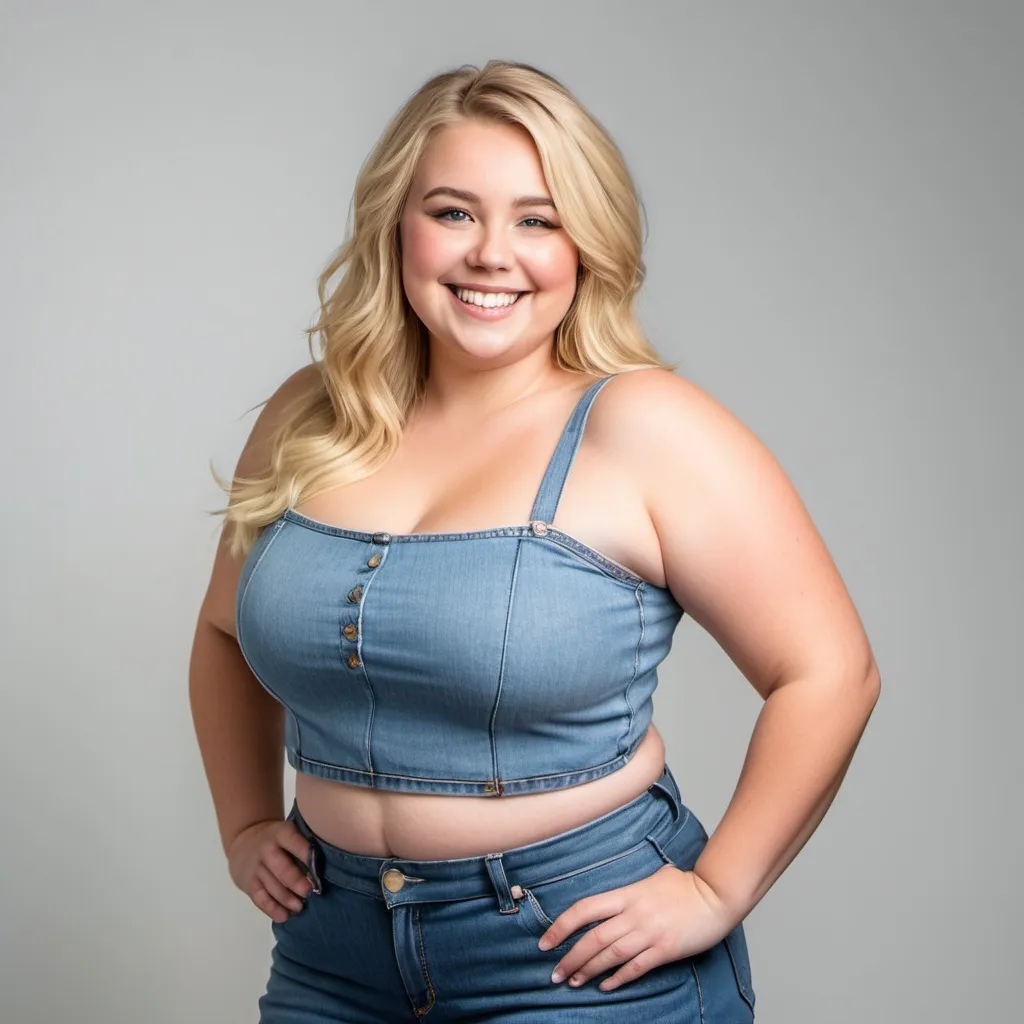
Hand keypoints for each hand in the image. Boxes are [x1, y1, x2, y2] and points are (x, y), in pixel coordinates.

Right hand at [227, 818, 314, 923]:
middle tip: (309, 892)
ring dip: (285, 898)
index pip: (293, 841)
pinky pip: (259, 898)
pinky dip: (271, 909)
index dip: (305, 853)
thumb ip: (305, 845)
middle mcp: (267, 849)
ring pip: (270, 885)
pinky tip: (284, 916)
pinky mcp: (249, 883)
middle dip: (295, 881)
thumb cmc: (281, 840)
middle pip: (280, 867)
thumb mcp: (291, 833)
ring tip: (299, 907)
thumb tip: (330, 865)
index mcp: (281, 833)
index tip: (318, 868)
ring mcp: (257, 867)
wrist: (245, 842)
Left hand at [537, 864, 733, 991]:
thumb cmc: (686, 885)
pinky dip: (617, 979)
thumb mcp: (654, 877)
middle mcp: (633, 914)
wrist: (715, 895)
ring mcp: (649, 933)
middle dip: (570, 958)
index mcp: (626, 895)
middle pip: (593, 939)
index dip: (561, 926)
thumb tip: (622, 895)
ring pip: (610, 956)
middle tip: (554, 973)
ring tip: (572, 982)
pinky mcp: (665, 950)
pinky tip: (604, 987)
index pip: (585, 909)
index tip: (546, 942)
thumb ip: (633, 889)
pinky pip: (635, 967)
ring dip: (588, 971)